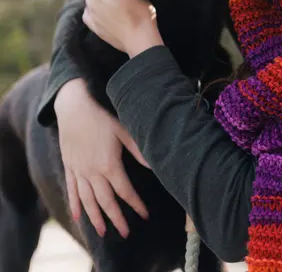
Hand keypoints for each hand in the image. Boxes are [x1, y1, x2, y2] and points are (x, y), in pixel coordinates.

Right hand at [55, 78, 150, 237]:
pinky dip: (75, 204)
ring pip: (87, 200)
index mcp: (109, 164)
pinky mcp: (69, 166)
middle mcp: (92, 171)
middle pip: (106, 201)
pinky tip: (79, 216)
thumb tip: (154, 165)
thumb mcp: (123, 130)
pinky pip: (72, 190)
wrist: (74, 106)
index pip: (125, 191)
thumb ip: (137, 149)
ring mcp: (79, 170)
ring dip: (96, 218)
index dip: (135, 204)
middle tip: (125, 233)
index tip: (145, 214)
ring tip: (103, 232)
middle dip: (116, 218)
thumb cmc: (102, 116)